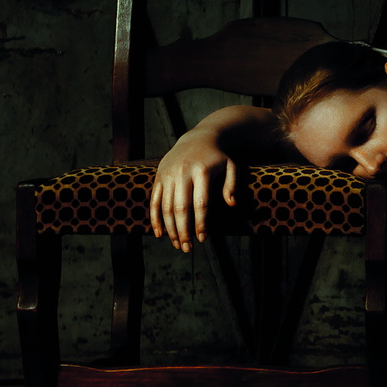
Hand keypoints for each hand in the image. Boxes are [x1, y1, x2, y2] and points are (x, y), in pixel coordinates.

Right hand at [149, 126, 238, 251]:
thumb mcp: (231, 166)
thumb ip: (232, 185)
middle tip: (187, 248)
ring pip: (166, 206)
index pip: (200, 203)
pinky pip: (154, 200)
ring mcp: (168, 175)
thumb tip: (231, 204)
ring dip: (170, 228)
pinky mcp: (159, 177)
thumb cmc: (218, 157)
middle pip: (180, 207)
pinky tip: (160, 234)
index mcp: (202, 171)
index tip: (202, 238)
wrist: (198, 137)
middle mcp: (182, 173)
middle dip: (183, 230)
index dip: (200, 223)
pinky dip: (155, 218)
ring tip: (178, 244)